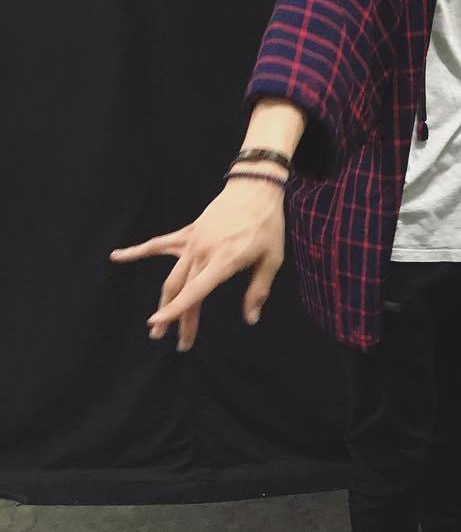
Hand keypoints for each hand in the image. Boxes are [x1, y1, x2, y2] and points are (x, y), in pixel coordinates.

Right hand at [109, 177, 286, 350]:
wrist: (254, 188)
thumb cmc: (266, 224)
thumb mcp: (272, 259)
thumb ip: (259, 290)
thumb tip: (251, 318)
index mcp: (224, 260)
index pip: (195, 291)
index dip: (177, 310)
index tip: (158, 324)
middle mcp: (203, 253)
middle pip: (183, 290)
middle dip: (178, 318)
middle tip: (178, 342)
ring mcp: (192, 242)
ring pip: (172, 277)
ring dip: (164, 301)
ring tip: (154, 325)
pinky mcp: (188, 233)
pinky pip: (159, 243)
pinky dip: (138, 251)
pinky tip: (117, 256)